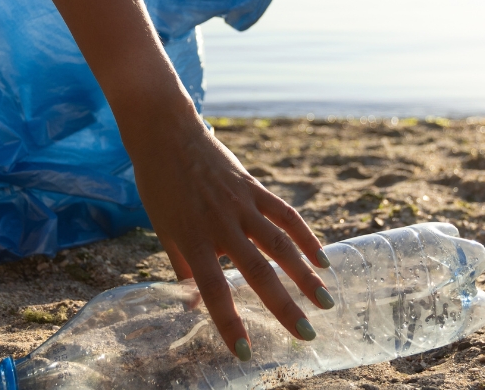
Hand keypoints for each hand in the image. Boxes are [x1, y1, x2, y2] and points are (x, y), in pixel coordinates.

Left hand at [43, 0, 331, 359]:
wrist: (165, 132)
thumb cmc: (159, 185)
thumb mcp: (164, 229)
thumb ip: (184, 266)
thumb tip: (195, 303)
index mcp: (193, 237)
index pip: (212, 289)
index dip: (228, 323)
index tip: (246, 352)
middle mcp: (221, 223)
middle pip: (258, 272)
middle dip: (283, 307)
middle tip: (306, 337)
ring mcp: (242, 204)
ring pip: (281, 245)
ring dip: (306, 275)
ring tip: (326, 302)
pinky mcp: (255, 188)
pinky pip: (287, 216)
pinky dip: (307, 238)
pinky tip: (322, 260)